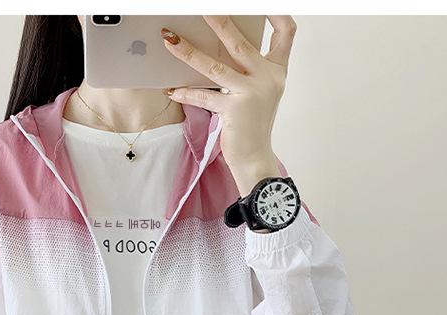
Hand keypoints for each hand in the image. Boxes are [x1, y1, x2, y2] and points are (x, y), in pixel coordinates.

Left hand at [161, 16, 296, 196]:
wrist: (255, 157)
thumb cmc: (253, 124)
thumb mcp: (258, 93)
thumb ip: (248, 70)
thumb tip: (218, 48)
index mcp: (277, 71)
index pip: (286, 32)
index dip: (276, 12)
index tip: (261, 4)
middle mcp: (268, 78)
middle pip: (241, 42)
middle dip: (220, 21)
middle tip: (202, 9)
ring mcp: (252, 93)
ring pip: (215, 66)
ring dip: (189, 52)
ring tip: (170, 39)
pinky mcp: (234, 109)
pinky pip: (204, 96)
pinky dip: (185, 92)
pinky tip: (171, 89)